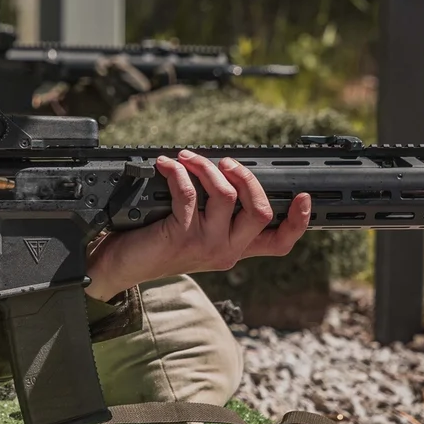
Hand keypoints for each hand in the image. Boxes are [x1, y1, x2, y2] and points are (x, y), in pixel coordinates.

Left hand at [85, 149, 311, 300]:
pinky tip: (167, 165)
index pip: (279, 243)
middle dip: (247, 177)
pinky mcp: (181, 237)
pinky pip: (189, 194)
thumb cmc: (154, 244)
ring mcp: (205, 245)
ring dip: (207, 167)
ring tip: (188, 158)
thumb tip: (223, 171)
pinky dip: (179, 172)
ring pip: (225, 196)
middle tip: (226, 162)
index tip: (304, 197)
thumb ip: (214, 213)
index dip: (298, 222)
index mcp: (234, 249)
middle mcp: (226, 251)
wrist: (119, 266)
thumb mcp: (193, 232)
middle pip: (260, 212)